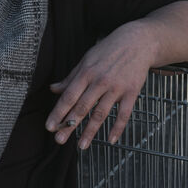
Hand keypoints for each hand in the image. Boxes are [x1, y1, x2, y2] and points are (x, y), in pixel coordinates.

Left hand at [45, 21, 153, 149]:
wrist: (138, 42)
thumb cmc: (108, 50)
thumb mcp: (86, 60)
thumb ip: (70, 77)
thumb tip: (53, 89)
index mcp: (86, 72)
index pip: (68, 96)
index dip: (58, 112)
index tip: (49, 126)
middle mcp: (100, 81)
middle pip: (82, 107)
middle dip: (69, 125)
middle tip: (59, 140)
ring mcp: (116, 88)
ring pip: (101, 113)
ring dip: (90, 131)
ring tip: (81, 145)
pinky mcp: (132, 92)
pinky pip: (124, 114)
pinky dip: (117, 128)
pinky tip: (110, 140)